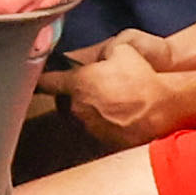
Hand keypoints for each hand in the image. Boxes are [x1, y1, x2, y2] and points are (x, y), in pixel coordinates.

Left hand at [43, 40, 177, 146]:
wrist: (162, 109)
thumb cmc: (142, 79)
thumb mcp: (123, 51)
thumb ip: (103, 53)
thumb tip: (100, 57)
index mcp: (77, 84)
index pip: (46, 83)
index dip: (38, 80)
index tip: (33, 80)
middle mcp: (77, 109)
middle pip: (62, 102)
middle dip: (69, 96)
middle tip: (87, 88)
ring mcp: (88, 129)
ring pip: (77, 119)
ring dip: (85, 112)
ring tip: (107, 104)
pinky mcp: (101, 143)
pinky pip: (93, 133)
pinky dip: (100, 126)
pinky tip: (116, 119)